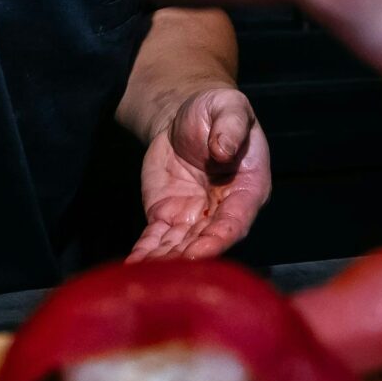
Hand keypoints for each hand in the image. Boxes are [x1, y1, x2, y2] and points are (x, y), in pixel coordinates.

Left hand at [129, 86, 270, 261]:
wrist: (184, 118)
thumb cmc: (216, 110)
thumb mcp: (228, 106)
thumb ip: (230, 126)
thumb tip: (223, 150)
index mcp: (248, 187)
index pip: (236, 220)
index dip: (219, 237)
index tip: (201, 250)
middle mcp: (224, 210)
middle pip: (208, 240)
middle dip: (188, 256)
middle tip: (169, 269)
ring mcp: (195, 217)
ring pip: (181, 245)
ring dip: (166, 261)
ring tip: (147, 273)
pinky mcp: (168, 217)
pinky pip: (157, 239)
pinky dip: (146, 253)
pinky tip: (133, 267)